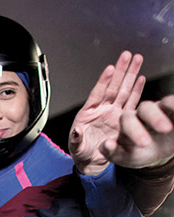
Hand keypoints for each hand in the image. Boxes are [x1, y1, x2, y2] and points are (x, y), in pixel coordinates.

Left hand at [69, 51, 145, 174]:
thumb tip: (76, 132)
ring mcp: (113, 113)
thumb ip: (76, 139)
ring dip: (130, 75)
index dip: (103, 81)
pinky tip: (141, 79)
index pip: (97, 93)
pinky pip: (131, 103)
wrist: (91, 161)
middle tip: (126, 55)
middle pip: (112, 87)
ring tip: (137, 59)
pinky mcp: (123, 120)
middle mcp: (102, 110)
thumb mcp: (76, 147)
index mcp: (88, 113)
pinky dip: (136, 91)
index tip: (110, 69)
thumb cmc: (82, 152)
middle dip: (120, 70)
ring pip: (123, 91)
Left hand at [100, 94, 173, 168]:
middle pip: (146, 108)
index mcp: (127, 122)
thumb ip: (112, 152)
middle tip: (165, 131)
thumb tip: (106, 145)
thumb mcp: (124, 157)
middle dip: (154, 118)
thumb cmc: (137, 153)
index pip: (128, 120)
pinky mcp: (172, 108)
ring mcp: (160, 109)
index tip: (144, 144)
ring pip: (164, 103)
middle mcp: (143, 112)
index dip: (135, 129)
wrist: (157, 154)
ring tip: (169, 127)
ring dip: (169, 110)